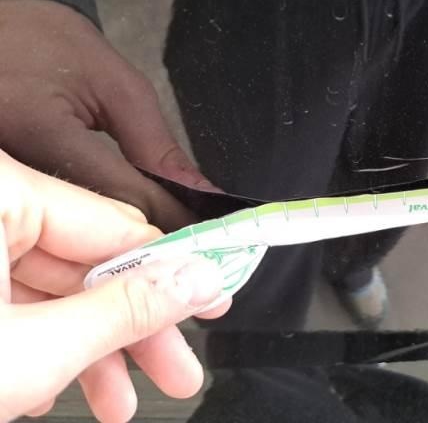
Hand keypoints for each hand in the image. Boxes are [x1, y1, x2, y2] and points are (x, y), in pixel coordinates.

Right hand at [0, 0, 213, 231]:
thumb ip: (154, 143)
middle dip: (144, 228)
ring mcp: (3, 177)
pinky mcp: (3, 182)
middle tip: (187, 237)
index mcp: (36, 129)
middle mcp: (8, 163)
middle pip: (92, 219)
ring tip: (158, 227)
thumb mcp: (114, 85)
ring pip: (70, 224)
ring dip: (116, 228)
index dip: (168, 215)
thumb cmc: (48, 43)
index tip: (202, 231)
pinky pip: (50, 213)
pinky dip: (87, 217)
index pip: (118, 192)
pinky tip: (116, 218)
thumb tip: (194, 189)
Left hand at [0, 150, 229, 422]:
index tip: (212, 292)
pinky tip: (57, 382)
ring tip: (120, 399)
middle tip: (177, 362)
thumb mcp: (31, 350)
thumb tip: (194, 280)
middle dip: (130, 326)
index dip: (173, 268)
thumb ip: (126, 310)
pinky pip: (11, 295)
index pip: (116, 223)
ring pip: (48, 286)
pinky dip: (38, 340)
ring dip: (86, 347)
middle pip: (84, 260)